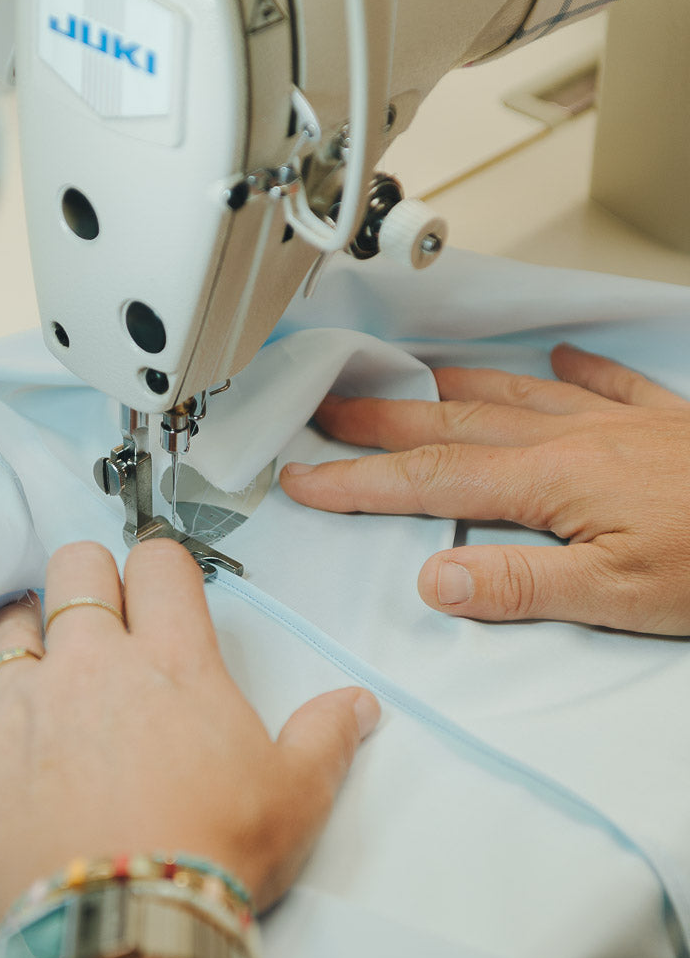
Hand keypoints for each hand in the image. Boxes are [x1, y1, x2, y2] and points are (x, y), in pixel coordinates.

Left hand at [0, 539, 378, 931]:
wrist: (131, 928)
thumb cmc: (219, 854)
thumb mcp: (297, 795)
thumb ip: (327, 736)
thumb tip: (361, 703)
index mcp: (170, 661)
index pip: (158, 565)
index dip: (158, 566)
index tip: (158, 588)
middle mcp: (87, 667)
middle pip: (70, 570)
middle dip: (80, 574)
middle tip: (90, 607)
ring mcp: (17, 712)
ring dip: (10, 629)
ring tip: (20, 648)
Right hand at [280, 344, 689, 635]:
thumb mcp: (618, 598)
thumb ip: (519, 587)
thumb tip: (433, 580)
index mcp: (551, 482)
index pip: (430, 481)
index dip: (358, 482)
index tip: (304, 478)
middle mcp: (575, 439)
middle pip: (455, 423)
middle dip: (382, 421)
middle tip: (327, 411)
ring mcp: (621, 423)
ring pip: (515, 394)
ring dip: (454, 386)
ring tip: (411, 376)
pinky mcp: (667, 422)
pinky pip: (606, 383)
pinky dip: (572, 371)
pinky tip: (558, 360)